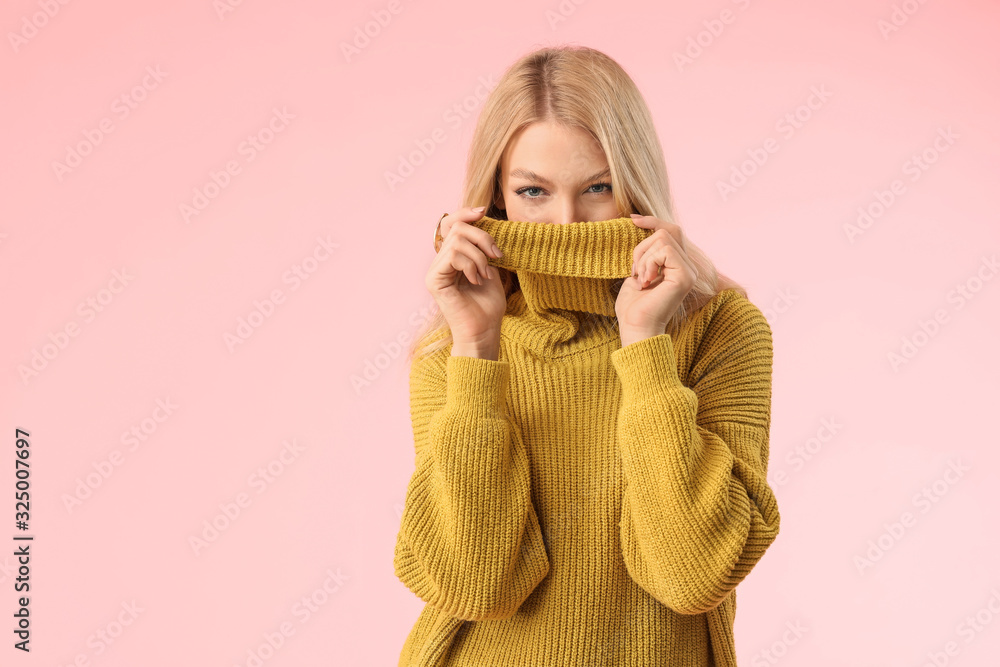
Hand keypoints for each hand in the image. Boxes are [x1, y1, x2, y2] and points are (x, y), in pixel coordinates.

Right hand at [426, 206, 505, 357]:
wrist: (484, 330)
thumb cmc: (489, 305)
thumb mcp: (490, 266)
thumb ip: (482, 245)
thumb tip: (481, 216)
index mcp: (452, 257)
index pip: (451, 224)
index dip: (465, 214)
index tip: (483, 213)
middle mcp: (440, 261)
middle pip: (457, 228)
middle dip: (482, 238)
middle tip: (496, 257)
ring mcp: (434, 270)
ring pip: (457, 241)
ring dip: (479, 256)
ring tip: (485, 274)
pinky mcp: (433, 279)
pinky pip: (453, 256)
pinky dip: (471, 265)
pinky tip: (476, 280)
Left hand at [615, 214, 697, 345]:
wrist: (635, 328)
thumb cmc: (633, 307)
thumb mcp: (638, 272)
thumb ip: (646, 253)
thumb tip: (641, 227)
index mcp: (678, 265)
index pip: (670, 231)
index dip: (652, 221)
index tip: (632, 219)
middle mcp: (688, 267)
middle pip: (666, 231)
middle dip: (642, 247)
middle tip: (635, 271)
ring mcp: (689, 271)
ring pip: (663, 238)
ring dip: (643, 257)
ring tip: (641, 279)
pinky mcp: (685, 276)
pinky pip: (664, 250)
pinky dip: (649, 263)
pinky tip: (646, 282)